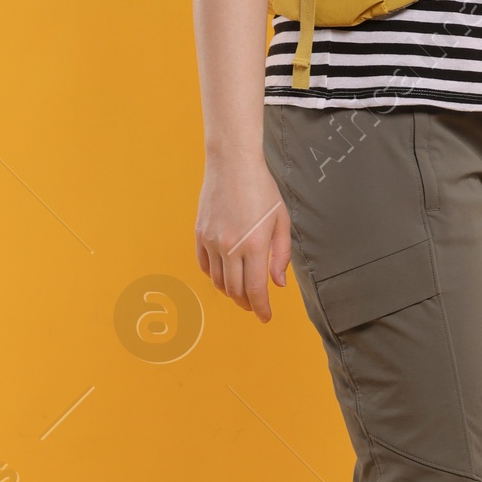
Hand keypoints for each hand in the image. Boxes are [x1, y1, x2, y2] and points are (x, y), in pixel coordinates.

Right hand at [195, 154, 290, 320]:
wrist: (232, 164)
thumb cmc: (262, 188)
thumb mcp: (281, 220)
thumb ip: (281, 255)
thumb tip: (278, 283)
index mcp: (254, 244)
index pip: (256, 289)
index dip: (261, 308)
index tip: (265, 317)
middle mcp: (230, 246)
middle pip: (235, 290)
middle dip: (247, 303)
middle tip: (255, 306)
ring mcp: (212, 241)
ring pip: (219, 281)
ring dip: (231, 292)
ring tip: (241, 292)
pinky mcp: (200, 234)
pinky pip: (205, 265)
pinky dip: (215, 276)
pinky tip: (225, 275)